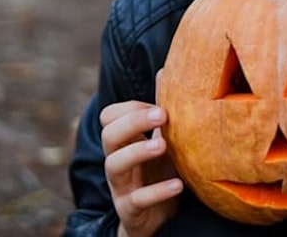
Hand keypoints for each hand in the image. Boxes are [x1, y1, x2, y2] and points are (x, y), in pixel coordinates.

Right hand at [101, 71, 180, 236]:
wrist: (157, 217)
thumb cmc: (158, 169)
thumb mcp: (161, 137)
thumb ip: (160, 109)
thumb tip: (166, 70)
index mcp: (124, 141)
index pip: (110, 116)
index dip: (131, 108)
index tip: (159, 106)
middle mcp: (117, 160)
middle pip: (108, 135)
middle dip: (133, 122)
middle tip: (162, 115)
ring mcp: (121, 186)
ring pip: (114, 165)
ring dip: (138, 151)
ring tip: (163, 145)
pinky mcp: (130, 210)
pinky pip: (136, 200)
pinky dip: (156, 192)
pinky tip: (178, 185)